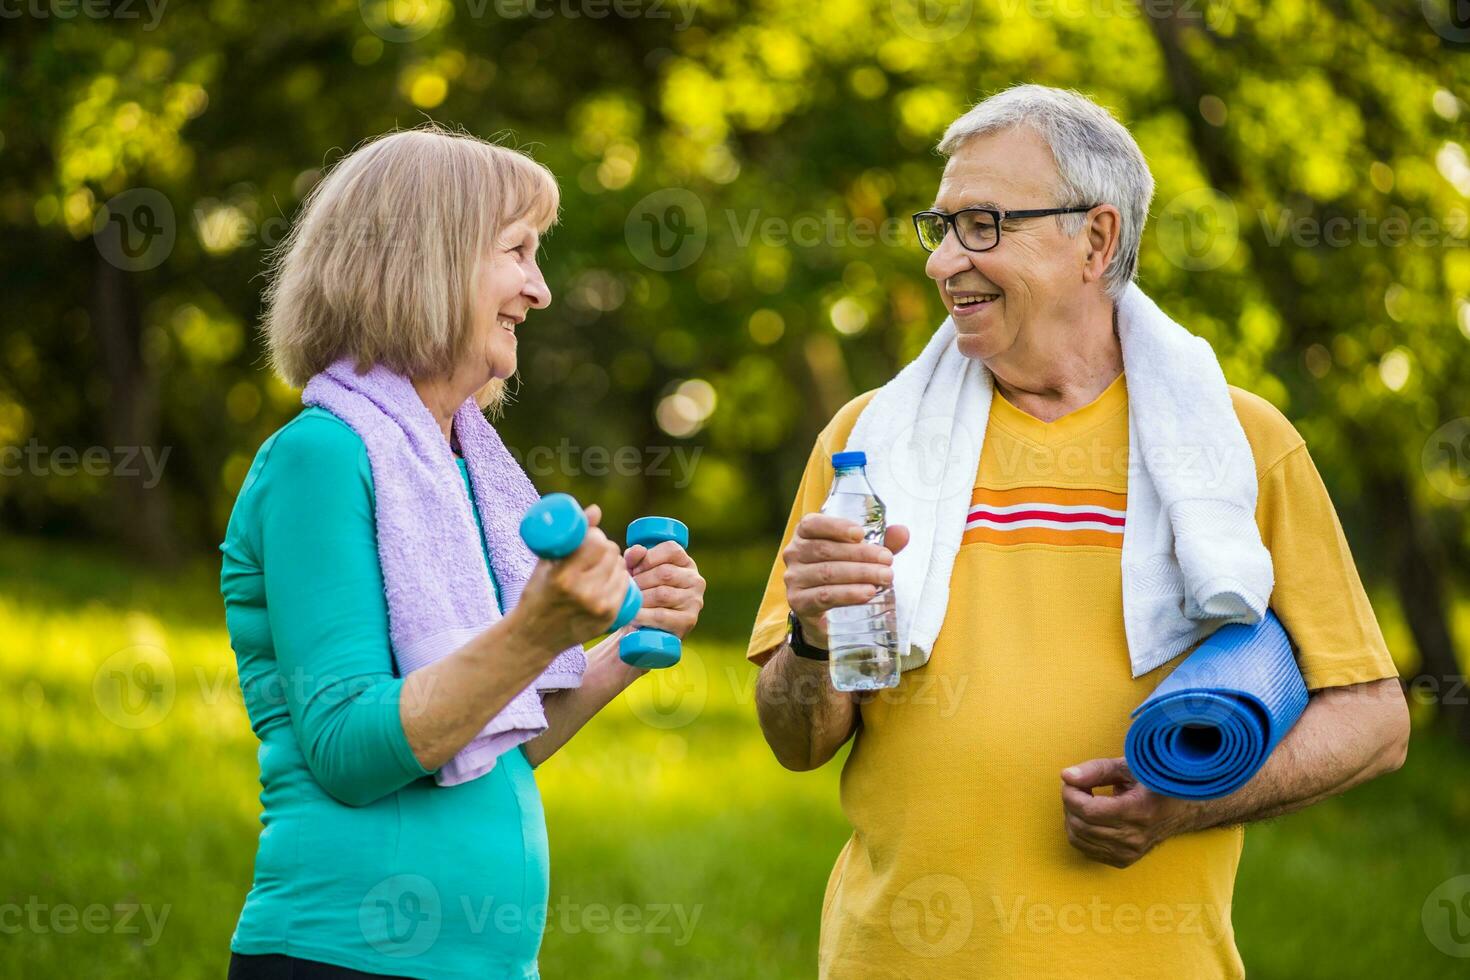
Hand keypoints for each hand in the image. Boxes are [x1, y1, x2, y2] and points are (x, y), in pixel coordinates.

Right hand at [515, 503, 629, 653]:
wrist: (535, 636)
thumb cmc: (537, 594)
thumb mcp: (546, 563)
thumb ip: (572, 536)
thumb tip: (596, 509)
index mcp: (563, 577)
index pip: (598, 544)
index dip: (597, 537)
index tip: (590, 539)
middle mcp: (583, 593)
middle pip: (612, 555)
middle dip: (606, 548)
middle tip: (595, 551)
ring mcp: (598, 607)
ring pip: (621, 570)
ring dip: (614, 563)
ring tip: (600, 566)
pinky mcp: (608, 618)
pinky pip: (625, 588)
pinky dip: (619, 579)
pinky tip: (610, 579)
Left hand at [623, 540, 705, 639]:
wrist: (646, 629)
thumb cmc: (643, 593)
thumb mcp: (638, 572)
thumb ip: (635, 557)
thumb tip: (637, 550)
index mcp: (685, 562)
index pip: (671, 549)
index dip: (648, 557)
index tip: (634, 568)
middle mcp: (695, 580)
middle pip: (665, 573)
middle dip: (640, 580)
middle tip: (629, 589)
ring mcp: (694, 601)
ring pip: (662, 594)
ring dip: (641, 598)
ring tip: (631, 602)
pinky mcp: (688, 620)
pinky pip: (661, 615)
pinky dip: (643, 615)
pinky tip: (634, 615)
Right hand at [782, 514, 908, 646]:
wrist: (827, 615)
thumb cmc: (844, 574)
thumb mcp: (863, 556)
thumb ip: (882, 543)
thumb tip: (902, 532)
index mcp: (805, 534)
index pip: (813, 524)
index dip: (837, 527)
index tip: (861, 534)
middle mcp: (794, 553)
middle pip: (826, 550)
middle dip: (860, 554)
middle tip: (888, 561)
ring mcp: (794, 579)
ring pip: (827, 573)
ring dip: (859, 574)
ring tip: (885, 577)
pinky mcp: (799, 602)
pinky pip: (824, 596)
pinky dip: (848, 594)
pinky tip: (867, 593)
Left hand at [1060, 758, 1200, 868]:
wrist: (1180, 809)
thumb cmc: (1153, 782)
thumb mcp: (1129, 767)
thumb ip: (1096, 769)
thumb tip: (1066, 776)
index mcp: (1139, 812)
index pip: (1088, 810)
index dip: (1071, 793)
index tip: (1071, 780)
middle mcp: (1134, 838)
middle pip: (1080, 824)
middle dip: (1069, 802)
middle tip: (1076, 786)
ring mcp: (1128, 853)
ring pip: (1078, 838)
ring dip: (1072, 816)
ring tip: (1083, 799)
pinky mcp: (1123, 860)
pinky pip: (1085, 849)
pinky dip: (1079, 831)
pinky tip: (1089, 816)